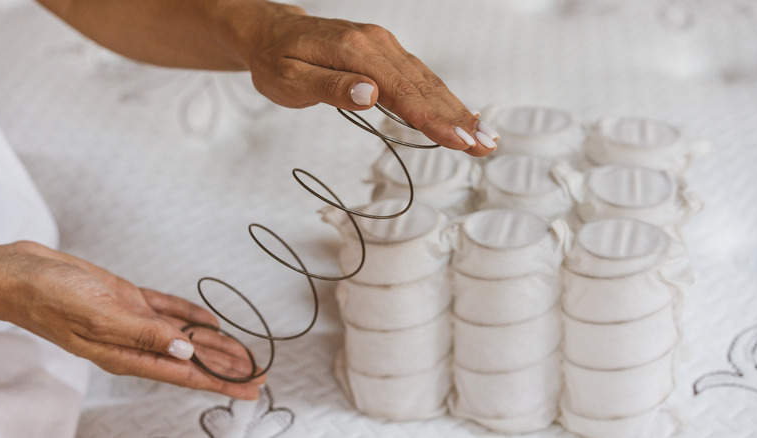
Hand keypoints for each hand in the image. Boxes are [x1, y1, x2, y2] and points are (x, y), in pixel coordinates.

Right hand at [0, 241, 263, 399]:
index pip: (187, 373)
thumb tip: (185, 351)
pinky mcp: (128, 300)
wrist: (24, 273)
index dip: (221, 381)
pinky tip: (209, 320)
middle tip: (258, 372)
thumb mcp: (101, 317)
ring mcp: (132, 320)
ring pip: (185, 335)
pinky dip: (191, 314)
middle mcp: (135, 340)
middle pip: (192, 357)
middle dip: (227, 366)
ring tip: (242, 351)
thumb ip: (144, 335)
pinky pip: (168, 310)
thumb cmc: (52, 297)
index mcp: (127, 353)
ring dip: (215, 343)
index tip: (249, 388)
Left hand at [214, 1, 499, 154]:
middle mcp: (378, 43)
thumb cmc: (276, 60)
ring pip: (428, 81)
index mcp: (355, 50)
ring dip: (458, 109)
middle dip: (458, 118)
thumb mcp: (290, 79)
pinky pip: (419, 76)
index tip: (459, 141)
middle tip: (485, 146)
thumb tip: (370, 96)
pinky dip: (443, 98)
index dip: (433, 119)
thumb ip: (330, 87)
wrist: (271, 32)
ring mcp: (384, 45)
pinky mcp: (386, 52)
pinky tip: (460, 114)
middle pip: (425, 86)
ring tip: (484, 136)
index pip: (402, 91)